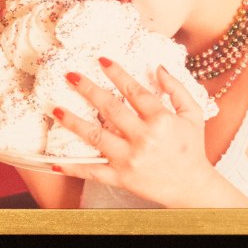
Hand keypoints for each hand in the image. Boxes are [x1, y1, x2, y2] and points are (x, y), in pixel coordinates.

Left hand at [52, 57, 215, 206]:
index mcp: (160, 120)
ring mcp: (129, 159)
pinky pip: (93, 172)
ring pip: (95, 137)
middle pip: (110, 109)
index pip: (134, 91)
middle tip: (70, 76)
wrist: (191, 187)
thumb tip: (158, 67)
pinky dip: (73, 168)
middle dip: (88, 90)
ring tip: (56, 109)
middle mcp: (143, 138)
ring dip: (73, 122)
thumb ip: (177, 89)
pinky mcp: (121, 178)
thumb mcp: (193, 115)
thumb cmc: (191, 148)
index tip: (101, 60)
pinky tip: (54, 162)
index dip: (117, 74)